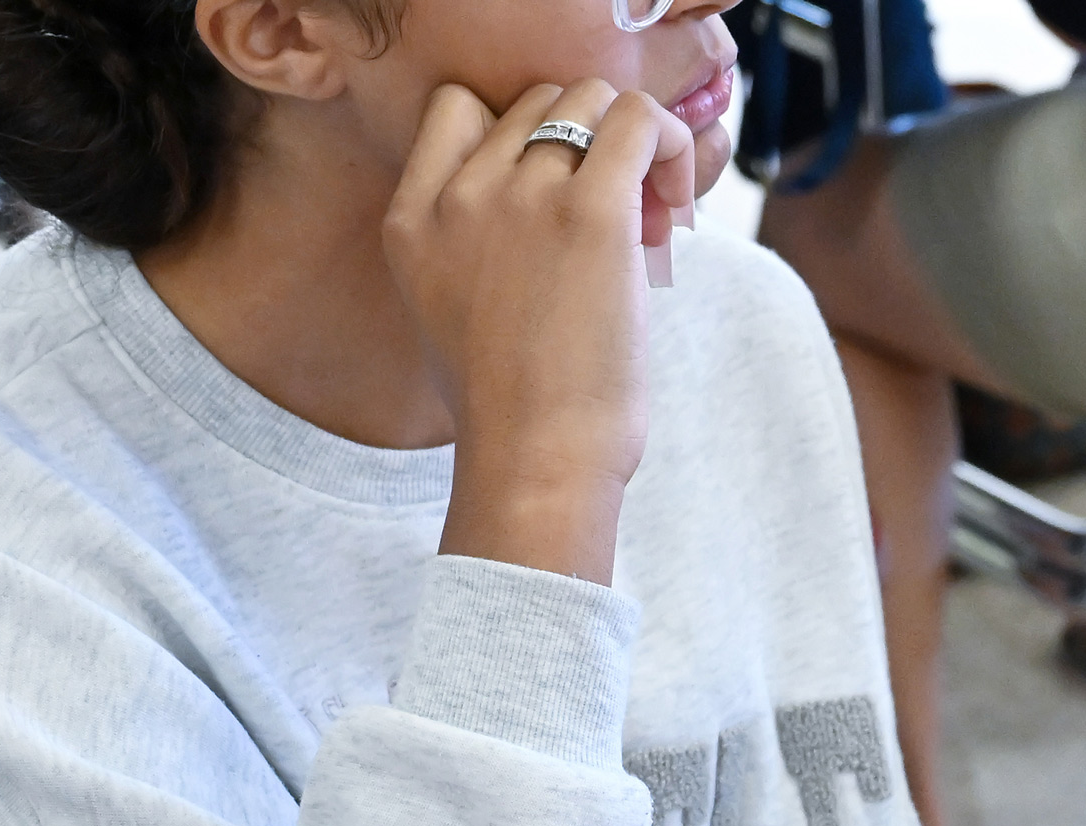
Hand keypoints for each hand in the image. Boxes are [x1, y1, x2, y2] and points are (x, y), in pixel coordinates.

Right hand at [389, 79, 698, 584]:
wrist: (534, 465)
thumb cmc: (513, 414)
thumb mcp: (451, 316)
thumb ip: (475, 247)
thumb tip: (555, 204)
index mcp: (412, 220)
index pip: (457, 108)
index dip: (518, 132)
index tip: (554, 189)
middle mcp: (459, 196)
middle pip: (534, 102)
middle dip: (584, 142)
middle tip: (619, 214)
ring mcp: (522, 197)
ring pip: (590, 101)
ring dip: (630, 144)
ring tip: (650, 216)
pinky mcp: (590, 211)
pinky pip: (639, 121)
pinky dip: (667, 142)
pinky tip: (673, 202)